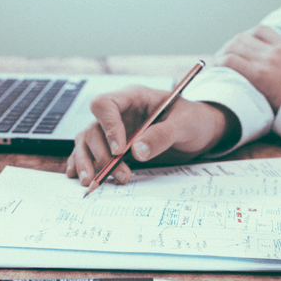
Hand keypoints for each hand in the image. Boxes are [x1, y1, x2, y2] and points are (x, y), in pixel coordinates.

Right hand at [66, 85, 237, 185]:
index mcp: (133, 97)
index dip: (108, 127)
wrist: (201, 131)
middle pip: (93, 128)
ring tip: (92, 182)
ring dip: (87, 162)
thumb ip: (162, 135)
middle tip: (120, 175)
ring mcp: (113, 130)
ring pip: (86, 142)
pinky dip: (82, 164)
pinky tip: (79, 177)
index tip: (119, 151)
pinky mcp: (113, 146)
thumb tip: (136, 152)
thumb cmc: (194, 120)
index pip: (105, 105)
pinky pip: (90, 152)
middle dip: (101, 154)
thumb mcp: (185, 124)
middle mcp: (118, 113)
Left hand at [212, 25, 280, 110]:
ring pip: (234, 46)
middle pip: (242, 37)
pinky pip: (230, 62)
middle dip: (229, 47)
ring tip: (215, 66)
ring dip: (221, 54)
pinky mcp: (259, 76)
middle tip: (221, 59)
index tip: (239, 48)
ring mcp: (267, 61)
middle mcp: (276, 50)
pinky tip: (214, 71)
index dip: (245, 37)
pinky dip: (218, 64)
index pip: (260, 30)